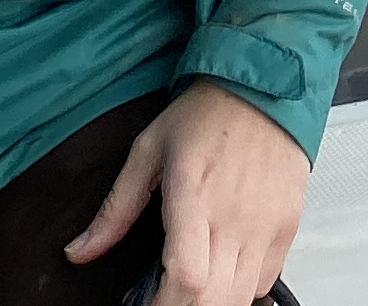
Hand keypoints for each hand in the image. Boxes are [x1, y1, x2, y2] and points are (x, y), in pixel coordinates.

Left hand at [64, 77, 308, 305]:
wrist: (264, 83)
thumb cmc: (206, 112)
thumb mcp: (148, 151)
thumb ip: (115, 209)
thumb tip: (80, 250)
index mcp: (195, 196)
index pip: (186, 279)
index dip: (162, 305)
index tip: (141, 302)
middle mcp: (236, 216)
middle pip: (213, 301)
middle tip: (160, 295)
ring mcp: (267, 223)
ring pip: (241, 297)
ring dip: (211, 301)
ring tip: (188, 282)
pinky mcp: (287, 225)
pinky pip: (265, 279)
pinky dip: (240, 287)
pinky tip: (221, 265)